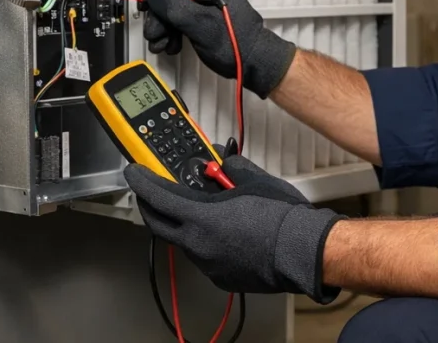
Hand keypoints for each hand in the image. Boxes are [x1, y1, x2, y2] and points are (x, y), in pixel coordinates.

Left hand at [124, 152, 342, 302]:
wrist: (304, 250)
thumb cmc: (281, 216)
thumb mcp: (252, 179)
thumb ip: (228, 167)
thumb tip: (220, 160)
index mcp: (201, 218)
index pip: (157, 197)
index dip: (141, 181)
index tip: (134, 172)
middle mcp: (198, 244)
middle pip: (159, 223)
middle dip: (150, 204)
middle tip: (151, 189)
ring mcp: (208, 264)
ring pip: (182, 240)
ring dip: (180, 222)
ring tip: (194, 205)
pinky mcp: (220, 276)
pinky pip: (202, 255)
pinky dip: (202, 239)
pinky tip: (219, 228)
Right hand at [142, 0, 296, 96]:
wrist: (255, 68)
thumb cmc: (238, 47)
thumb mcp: (202, 26)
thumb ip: (176, 8)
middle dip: (160, 16)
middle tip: (153, 31)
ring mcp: (212, 10)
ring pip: (178, 12)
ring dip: (165, 28)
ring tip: (161, 43)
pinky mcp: (209, 23)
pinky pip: (185, 23)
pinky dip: (174, 34)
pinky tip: (172, 45)